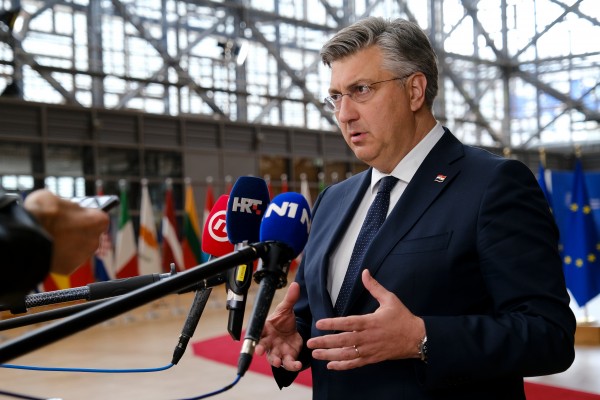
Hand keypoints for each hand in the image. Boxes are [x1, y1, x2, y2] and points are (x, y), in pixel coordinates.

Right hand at [24, 190, 109, 274]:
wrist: (25, 239)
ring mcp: (83, 256)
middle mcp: (95, 240)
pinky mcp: (70, 268)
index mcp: (97, 220)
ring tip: (53, 238)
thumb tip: (68, 208)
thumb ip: (68, 206)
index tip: (77, 215)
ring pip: (79, 248)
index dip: (86, 216)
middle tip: (62, 227)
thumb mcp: (55, 198)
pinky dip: (60, 256)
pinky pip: (67, 260)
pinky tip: (50, 249)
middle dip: (78, 231)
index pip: (98, 217)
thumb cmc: (42, 215)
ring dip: (70, 244)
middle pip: (89, 234)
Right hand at [255, 281, 303, 371]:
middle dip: (260, 349)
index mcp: (266, 329)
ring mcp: (277, 350)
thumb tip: (295, 285)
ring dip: (276, 361)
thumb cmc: (284, 321)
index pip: (258, 332)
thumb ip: (290, 299)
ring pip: (274, 358)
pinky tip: (297, 365)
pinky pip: (288, 363)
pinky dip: (292, 365)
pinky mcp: (287, 356)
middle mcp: (269, 341)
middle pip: (262, 346)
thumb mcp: (287, 309)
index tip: (253, 338)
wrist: (293, 331)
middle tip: (259, 351)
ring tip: (279, 362)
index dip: (255, 336)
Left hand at [307, 269, 424, 369]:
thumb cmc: (402, 317)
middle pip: (343, 341)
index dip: (333, 324)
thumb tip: (364, 272)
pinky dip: (342, 365)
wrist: (417, 338)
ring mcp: (370, 350)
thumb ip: (374, 287)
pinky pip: (355, 363)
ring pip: (347, 354)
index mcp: (370, 322)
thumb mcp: (390, 299)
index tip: (319, 323)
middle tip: (310, 342)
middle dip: (325, 342)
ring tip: (315, 354)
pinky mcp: (372, 358)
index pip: (348, 323)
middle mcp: (368, 337)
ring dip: (329, 355)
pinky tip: (331, 365)